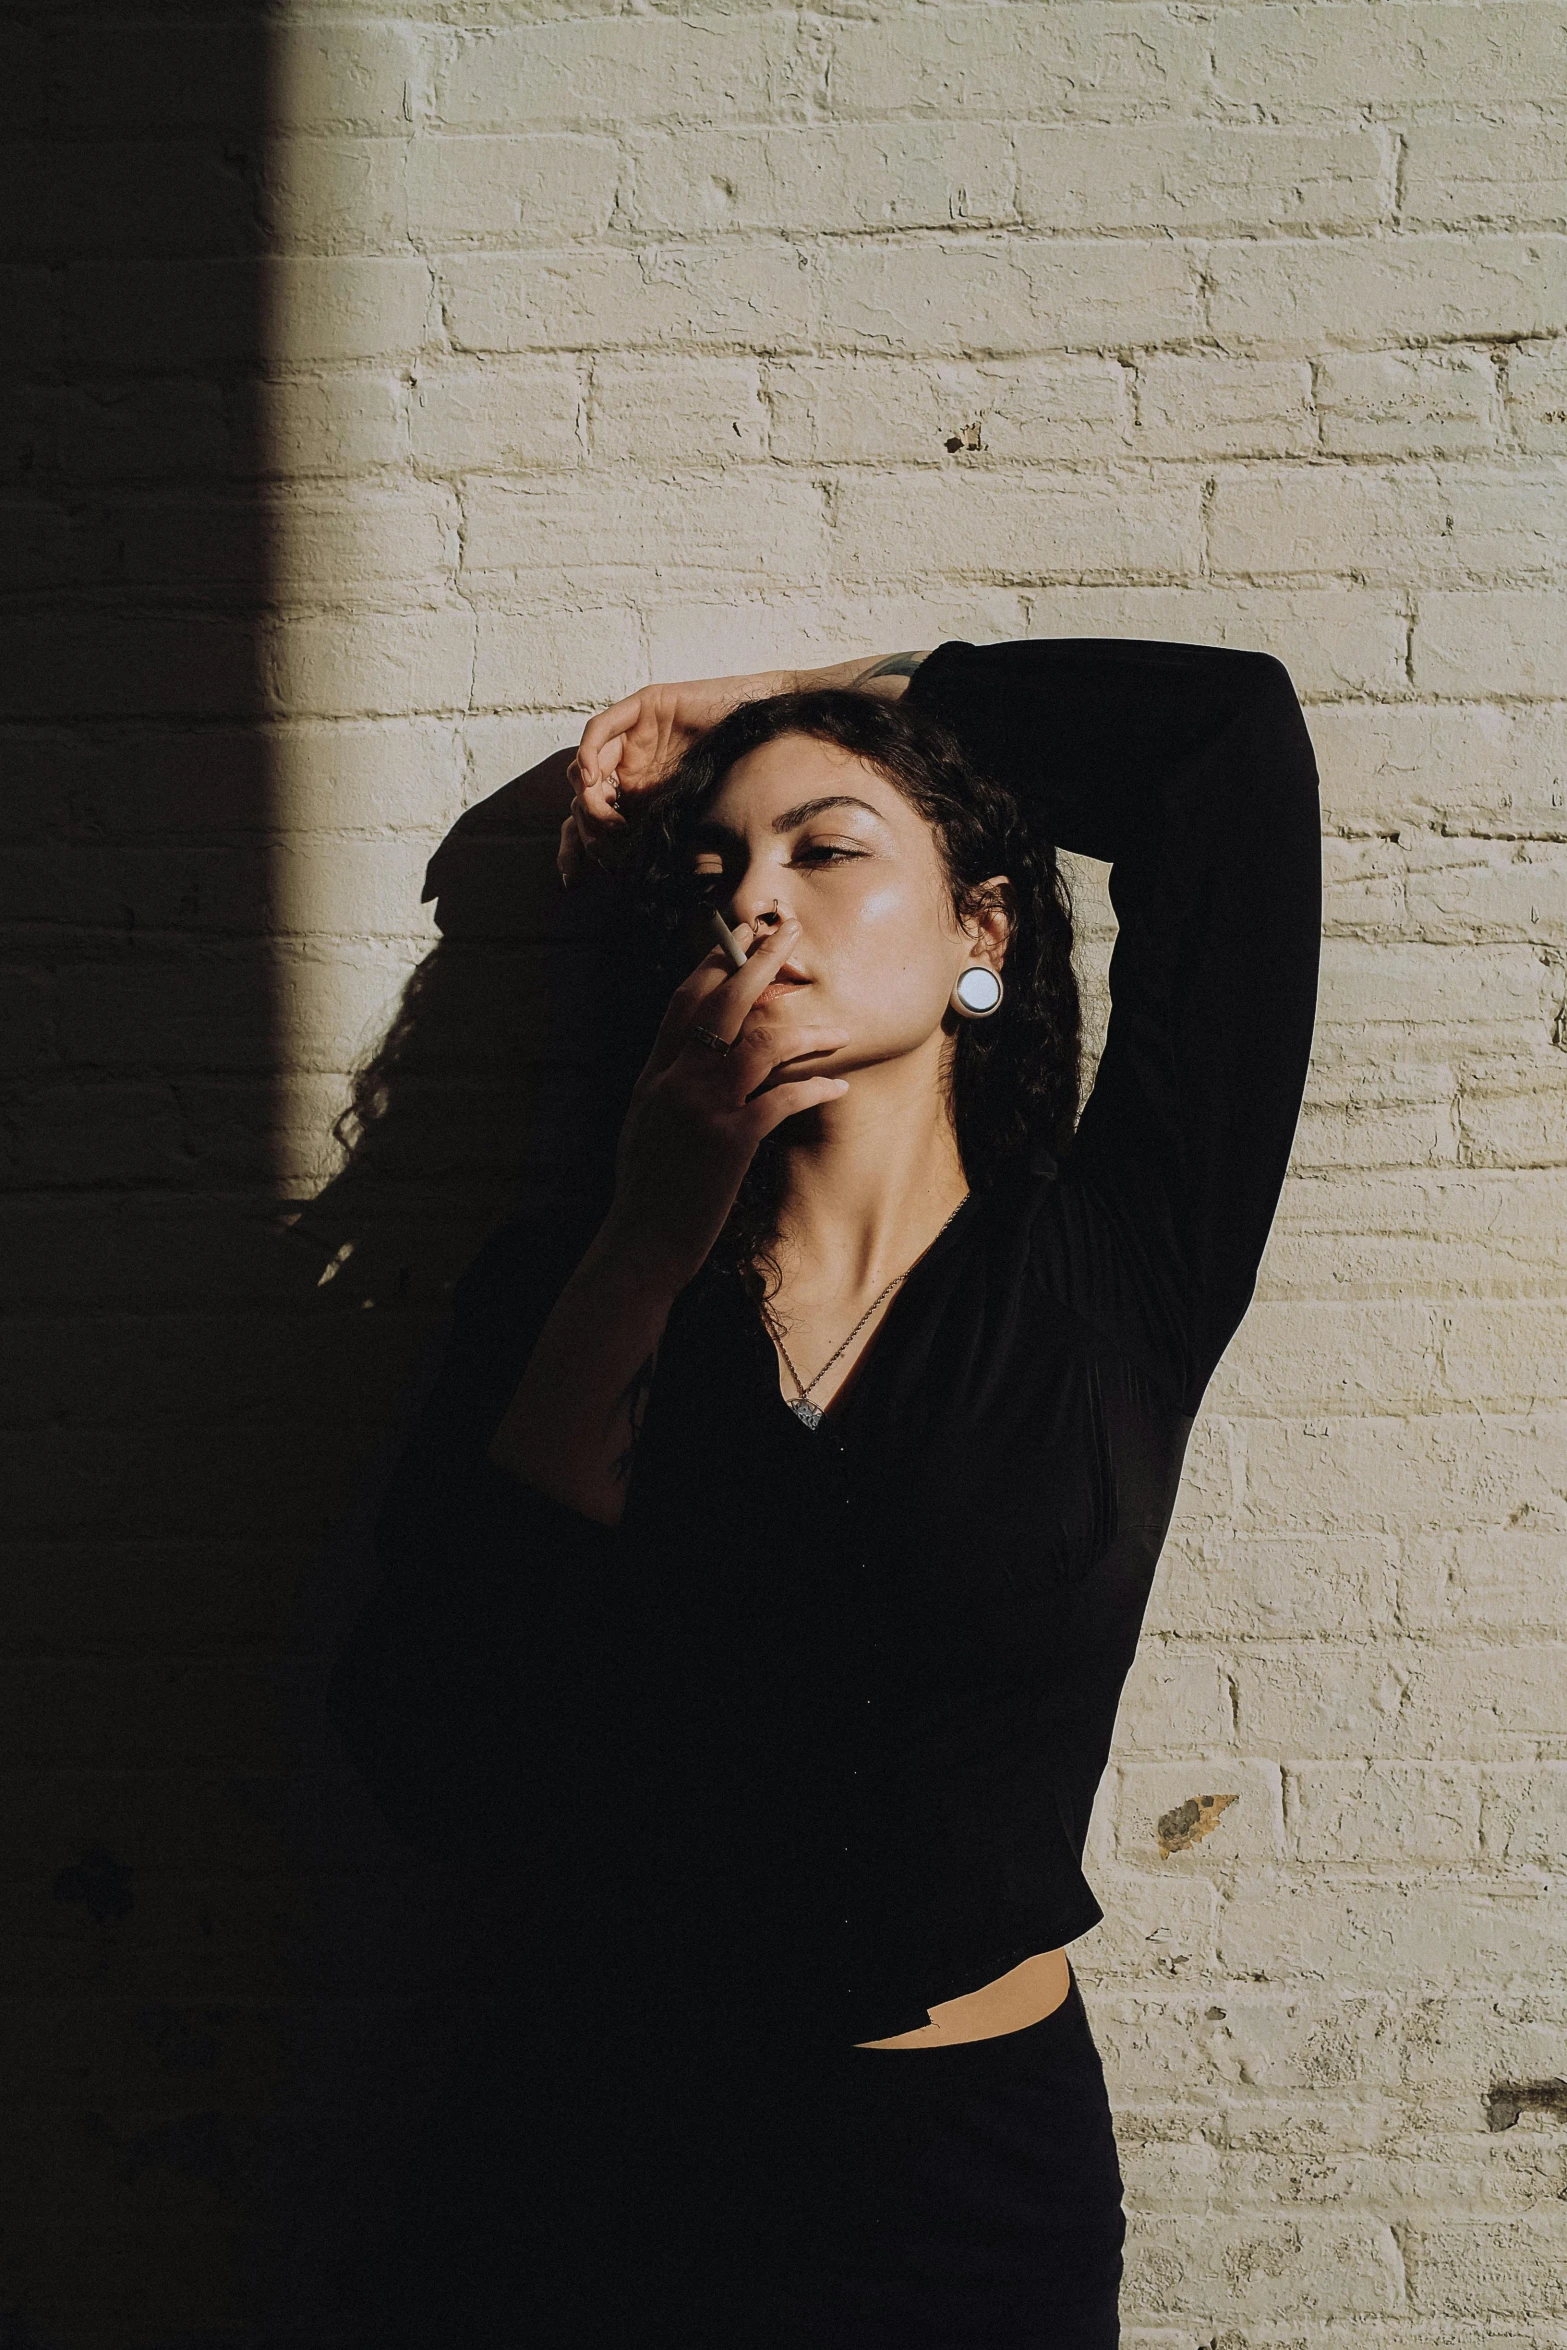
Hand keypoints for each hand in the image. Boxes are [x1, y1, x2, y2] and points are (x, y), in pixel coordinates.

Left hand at [558, 669, 792, 886]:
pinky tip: (593, 777)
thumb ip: (663, 837)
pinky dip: (591, 753)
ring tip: (605, 814)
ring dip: (587, 792)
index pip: (592, 818)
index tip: (579, 875)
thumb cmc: (736, 771)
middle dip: (585, 822)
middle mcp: (628, 764)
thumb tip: (640, 881)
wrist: (762, 731)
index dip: (577, 847)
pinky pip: (602, 729)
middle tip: (602, 840)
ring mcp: (631, 736)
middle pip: (581, 795)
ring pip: (585, 765)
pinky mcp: (640, 708)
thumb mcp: (692, 816)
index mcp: (637, 792)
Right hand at [596, 912, 849, 1290]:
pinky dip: (814, 1091)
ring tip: (836, 1029)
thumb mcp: (645, 1126)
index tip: (736, 935)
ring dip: (803, 1032)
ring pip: (758, 1046)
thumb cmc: (648, 1191)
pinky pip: (781, 1102)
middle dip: (756, 964)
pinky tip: (839, 1086)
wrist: (641, 1244)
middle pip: (720, 1006)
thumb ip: (666, 1087)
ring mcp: (702, 1110)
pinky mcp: (730, 1142)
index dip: (711, 964)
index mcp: (654, 1076)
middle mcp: (675, 1082)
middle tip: (787, 936)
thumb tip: (689, 1058)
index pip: (682, 1003)